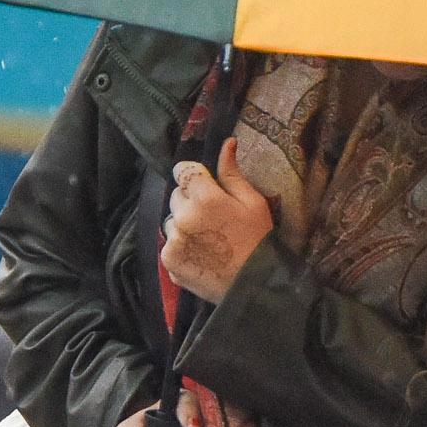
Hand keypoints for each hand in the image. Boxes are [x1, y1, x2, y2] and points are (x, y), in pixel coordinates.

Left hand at [162, 156, 269, 302]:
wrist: (253, 284)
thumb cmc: (257, 239)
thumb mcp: (252, 202)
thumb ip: (232, 173)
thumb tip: (227, 142)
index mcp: (205, 197)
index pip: (183, 171)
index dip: (194, 177)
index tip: (205, 186)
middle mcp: (183, 216)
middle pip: (176, 196)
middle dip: (190, 201)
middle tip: (212, 217)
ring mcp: (173, 240)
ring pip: (171, 220)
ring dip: (183, 224)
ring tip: (207, 238)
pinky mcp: (169, 260)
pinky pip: (169, 244)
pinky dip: (181, 246)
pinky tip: (201, 253)